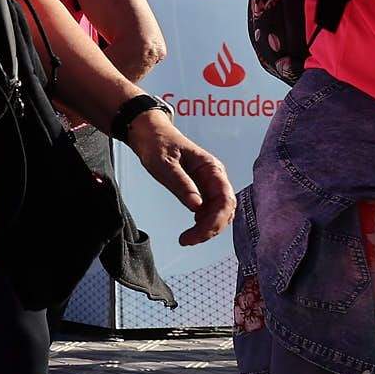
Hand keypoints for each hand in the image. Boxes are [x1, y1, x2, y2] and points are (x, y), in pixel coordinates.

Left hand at [125, 111, 234, 244]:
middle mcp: (215, 177)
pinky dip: (203, 222)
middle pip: (226, 210)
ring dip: (208, 228)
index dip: (215, 221)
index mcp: (212, 169)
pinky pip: (210, 209)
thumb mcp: (164, 163)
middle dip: (211, 228)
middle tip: (187, 240)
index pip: (225, 200)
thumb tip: (197, 207)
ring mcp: (209, 183)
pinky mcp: (201, 188)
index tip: (196, 234)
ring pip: (219, 212)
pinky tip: (192, 229)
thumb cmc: (156, 143)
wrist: (148, 132)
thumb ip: (181, 184)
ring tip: (187, 238)